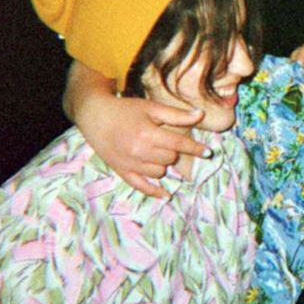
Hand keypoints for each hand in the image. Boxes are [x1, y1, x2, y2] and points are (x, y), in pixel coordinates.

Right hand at [81, 96, 208, 198]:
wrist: (94, 116)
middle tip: (167, 141)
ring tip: (156, 152)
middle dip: (173, 151)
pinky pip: (141, 186)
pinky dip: (154, 191)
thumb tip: (200, 115)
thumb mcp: (150, 107)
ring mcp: (130, 164)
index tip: (208, 152)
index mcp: (148, 134)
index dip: (195, 148)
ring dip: (163, 164)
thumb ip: (175, 114)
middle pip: (170, 158)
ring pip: (159, 172)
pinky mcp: (122, 172)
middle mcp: (139, 151)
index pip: (179, 144)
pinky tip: (166, 195)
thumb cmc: (125, 109)